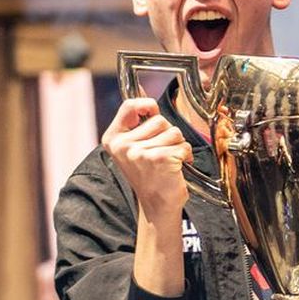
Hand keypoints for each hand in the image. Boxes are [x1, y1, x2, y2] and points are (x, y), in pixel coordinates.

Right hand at [103, 97, 191, 223]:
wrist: (157, 207)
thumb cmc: (149, 175)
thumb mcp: (134, 147)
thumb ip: (137, 122)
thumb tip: (143, 93)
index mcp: (113, 139)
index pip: (129, 106)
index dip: (147, 105)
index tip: (153, 113)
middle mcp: (123, 145)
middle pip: (159, 119)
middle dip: (167, 133)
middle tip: (161, 152)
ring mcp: (139, 152)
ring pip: (174, 131)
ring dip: (177, 145)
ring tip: (168, 161)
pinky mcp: (158, 158)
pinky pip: (183, 145)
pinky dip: (185, 155)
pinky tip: (175, 168)